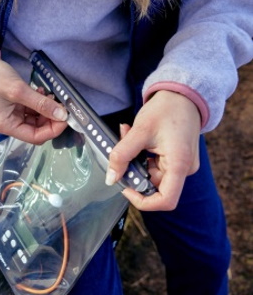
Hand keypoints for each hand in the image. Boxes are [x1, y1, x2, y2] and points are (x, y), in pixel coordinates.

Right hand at [0, 50, 67, 143]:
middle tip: (62, 105)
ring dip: (47, 110)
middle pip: (37, 130)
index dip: (53, 130)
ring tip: (51, 96)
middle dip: (51, 119)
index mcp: (6, 125)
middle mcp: (9, 124)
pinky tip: (42, 93)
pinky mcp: (15, 106)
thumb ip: (40, 103)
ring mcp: (12, 115)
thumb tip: (61, 115)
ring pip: (37, 120)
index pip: (35, 137)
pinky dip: (40, 103)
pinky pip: (33, 110)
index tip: (65, 117)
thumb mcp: (18, 90)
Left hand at [106, 90, 200, 210]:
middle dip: (132, 170)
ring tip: (128, 135)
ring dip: (134, 159)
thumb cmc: (168, 108)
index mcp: (180, 165)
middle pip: (153, 185)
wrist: (183, 93)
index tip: (126, 188)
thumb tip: (111, 178)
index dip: (142, 201)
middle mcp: (184, 169)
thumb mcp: (140, 131)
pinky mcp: (175, 159)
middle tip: (120, 149)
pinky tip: (135, 136)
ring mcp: (180, 165)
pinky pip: (153, 164)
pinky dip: (140, 154)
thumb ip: (122, 155)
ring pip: (149, 173)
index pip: (165, 200)